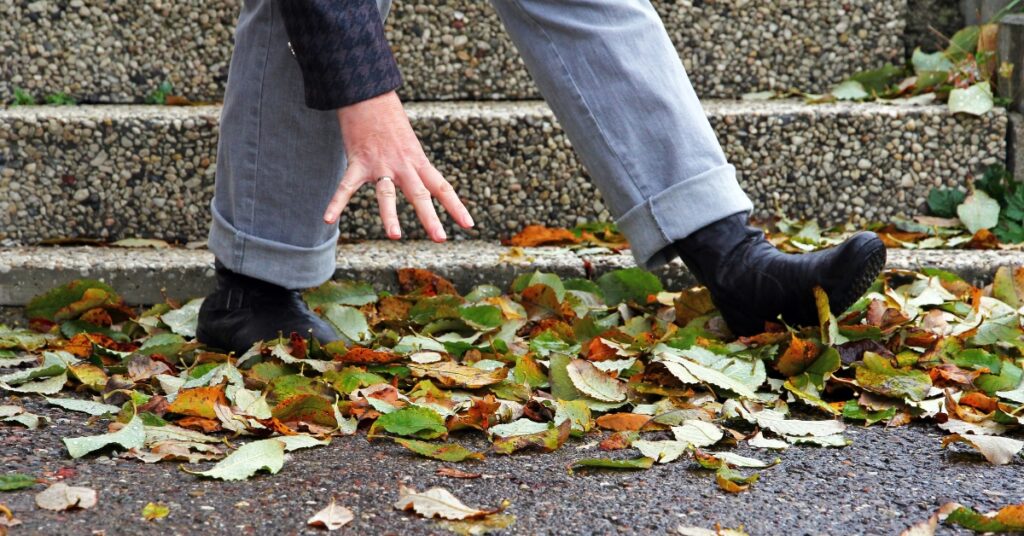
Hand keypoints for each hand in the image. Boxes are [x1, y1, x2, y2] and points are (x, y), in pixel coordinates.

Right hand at [324, 91, 473, 241]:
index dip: (456, 207)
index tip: (469, 225)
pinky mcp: (358, 161)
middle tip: (440, 238)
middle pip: (419, 194)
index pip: (442, 187)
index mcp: (418, 161)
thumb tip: (421, 184)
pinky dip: (336, 203)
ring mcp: (380, 164)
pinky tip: (328, 219)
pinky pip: (346, 186)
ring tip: (395, 236)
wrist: (368, 94)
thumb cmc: (390, 120)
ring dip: (390, 215)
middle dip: (430, 218)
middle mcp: (403, 165)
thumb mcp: (410, 143)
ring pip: (387, 194)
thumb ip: (414, 166)